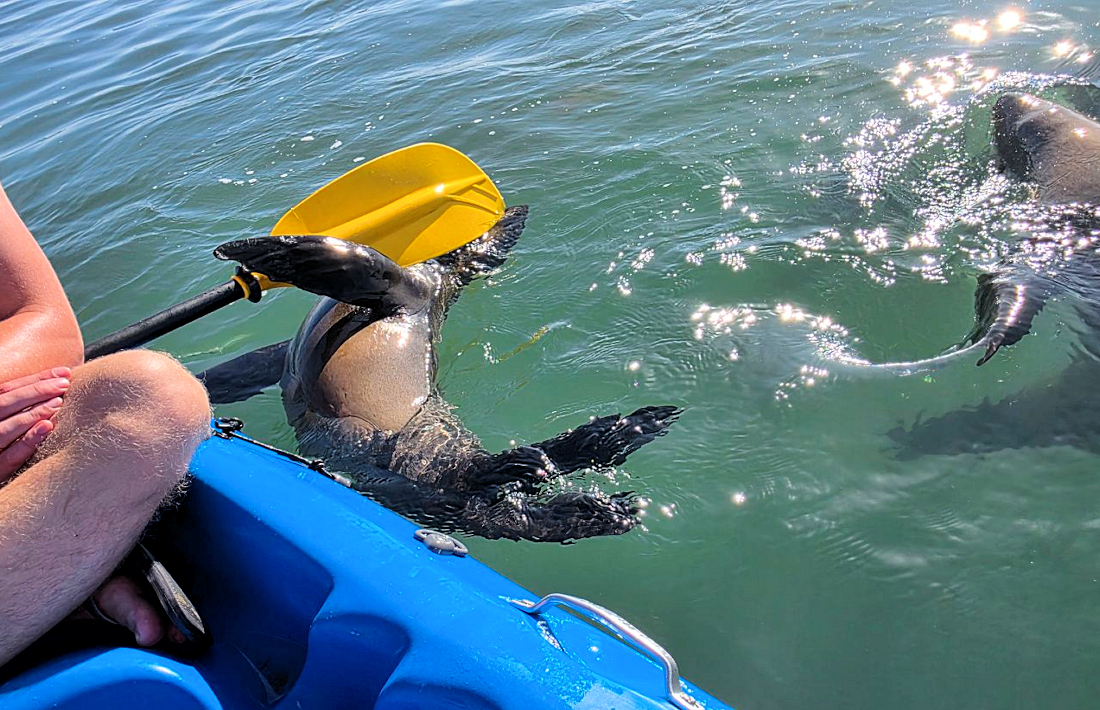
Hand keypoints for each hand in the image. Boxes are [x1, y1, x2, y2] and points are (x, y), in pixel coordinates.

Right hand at [0, 366, 70, 481]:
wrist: (1, 495)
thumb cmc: (3, 449)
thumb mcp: (7, 423)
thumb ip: (19, 409)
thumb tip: (56, 388)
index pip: (7, 389)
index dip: (35, 379)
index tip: (64, 372)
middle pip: (6, 402)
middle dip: (36, 391)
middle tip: (64, 384)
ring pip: (6, 427)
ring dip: (33, 413)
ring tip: (58, 402)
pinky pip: (9, 456)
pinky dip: (29, 440)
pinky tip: (48, 427)